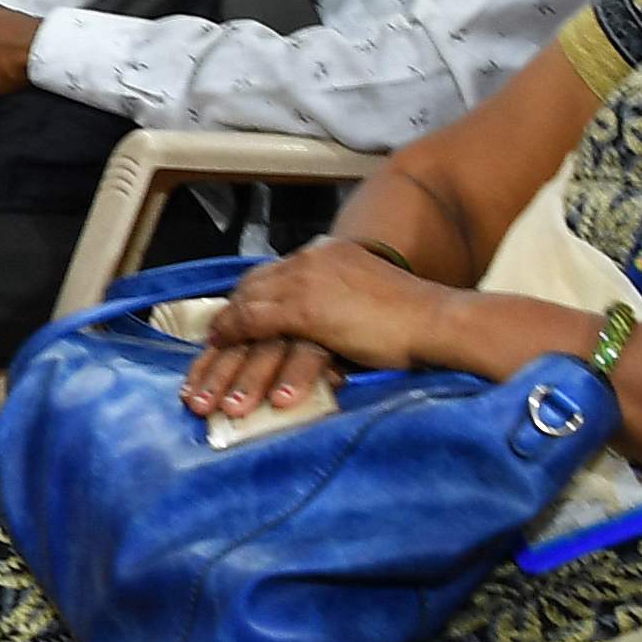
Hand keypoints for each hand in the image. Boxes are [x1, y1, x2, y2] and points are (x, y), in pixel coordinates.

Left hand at [179, 239, 457, 419]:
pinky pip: (258, 324)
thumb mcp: (362, 305)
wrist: (440, 322)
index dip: (240, 312)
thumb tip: (309, 335)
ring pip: (247, 312)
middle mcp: (310, 261)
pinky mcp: (311, 307)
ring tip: (208, 385)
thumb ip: (331, 312)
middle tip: (202, 368)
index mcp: (325, 256)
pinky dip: (238, 346)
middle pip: (249, 295)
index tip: (222, 340)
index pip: (266, 282)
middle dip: (222, 335)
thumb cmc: (412, 323)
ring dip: (224, 352)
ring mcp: (309, 281)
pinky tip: (228, 371)